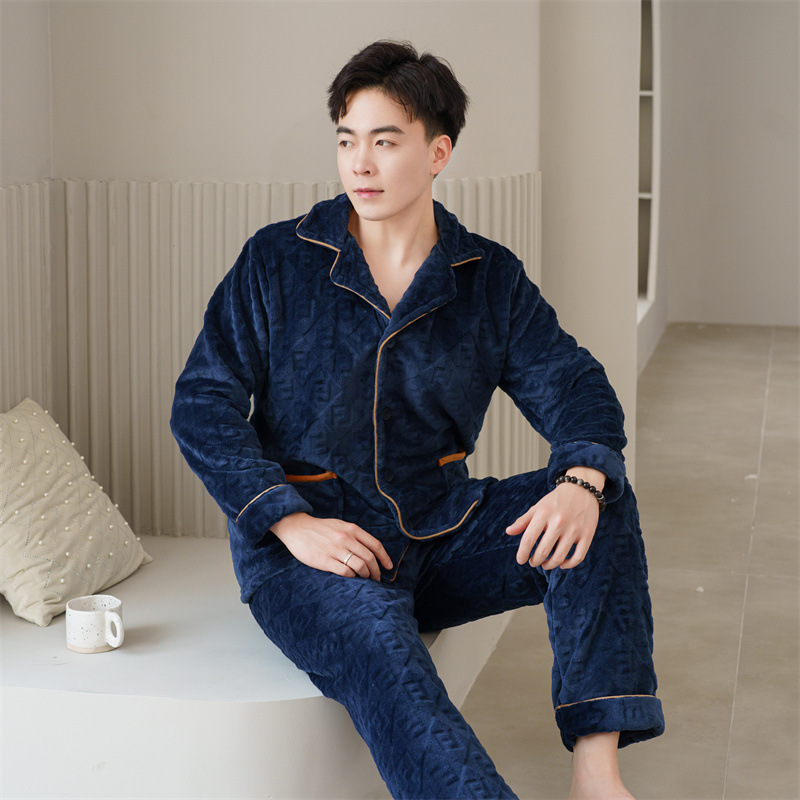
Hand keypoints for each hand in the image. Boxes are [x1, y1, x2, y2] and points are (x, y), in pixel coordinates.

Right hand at [271, 512, 392, 579]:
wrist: (297, 528)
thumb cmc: (320, 528)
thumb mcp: (340, 525)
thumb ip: (354, 535)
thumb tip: (369, 550)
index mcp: (352, 529)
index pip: (375, 545)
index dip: (385, 558)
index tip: (389, 567)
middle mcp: (346, 538)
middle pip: (369, 558)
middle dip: (376, 571)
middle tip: (377, 578)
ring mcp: (336, 550)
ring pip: (360, 566)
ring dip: (366, 576)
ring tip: (365, 579)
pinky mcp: (325, 560)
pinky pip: (345, 572)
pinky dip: (352, 577)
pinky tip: (351, 577)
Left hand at [505, 467, 605, 569]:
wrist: (582, 489)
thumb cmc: (556, 501)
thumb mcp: (538, 507)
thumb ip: (523, 521)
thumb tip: (508, 532)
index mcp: (544, 513)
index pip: (529, 539)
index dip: (522, 553)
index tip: (521, 560)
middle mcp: (559, 521)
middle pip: (543, 551)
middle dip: (535, 561)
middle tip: (533, 562)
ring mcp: (575, 529)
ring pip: (559, 557)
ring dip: (549, 565)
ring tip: (544, 564)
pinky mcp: (588, 534)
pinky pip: (578, 557)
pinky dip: (569, 565)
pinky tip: (562, 564)